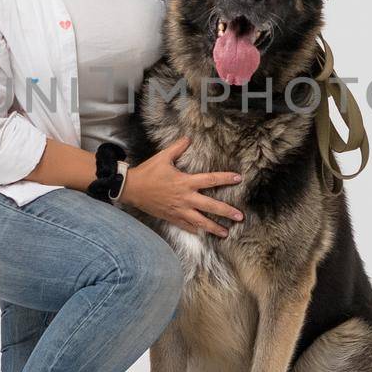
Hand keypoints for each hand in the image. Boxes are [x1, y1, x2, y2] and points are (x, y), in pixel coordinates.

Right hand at [120, 136, 243, 236]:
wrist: (131, 188)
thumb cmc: (148, 172)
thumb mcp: (163, 157)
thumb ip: (178, 148)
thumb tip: (188, 138)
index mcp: (185, 182)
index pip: (210, 180)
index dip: (225, 178)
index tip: (238, 179)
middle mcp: (185, 198)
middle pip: (211, 206)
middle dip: (227, 212)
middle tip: (240, 216)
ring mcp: (179, 210)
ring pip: (200, 222)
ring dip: (214, 228)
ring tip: (226, 233)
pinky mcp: (171, 217)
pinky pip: (186, 226)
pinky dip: (195, 230)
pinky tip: (203, 233)